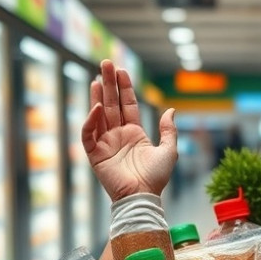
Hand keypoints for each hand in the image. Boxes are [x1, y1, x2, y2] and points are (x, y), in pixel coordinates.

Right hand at [82, 60, 177, 200]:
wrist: (143, 197)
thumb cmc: (156, 178)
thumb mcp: (169, 151)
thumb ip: (169, 130)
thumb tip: (171, 110)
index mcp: (135, 133)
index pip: (128, 105)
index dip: (125, 88)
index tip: (122, 70)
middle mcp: (118, 135)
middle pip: (112, 104)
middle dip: (109, 84)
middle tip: (106, 63)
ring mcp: (106, 144)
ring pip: (99, 115)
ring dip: (97, 96)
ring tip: (97, 77)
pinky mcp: (95, 155)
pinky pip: (89, 135)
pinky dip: (90, 122)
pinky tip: (96, 108)